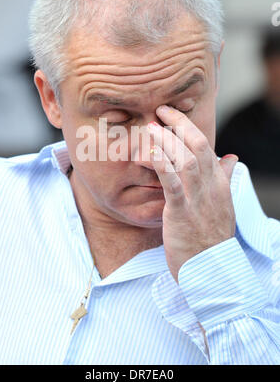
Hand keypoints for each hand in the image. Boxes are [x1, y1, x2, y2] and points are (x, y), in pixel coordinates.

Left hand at [146, 104, 237, 282]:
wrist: (211, 270)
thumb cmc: (212, 237)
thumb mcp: (223, 203)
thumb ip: (225, 178)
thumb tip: (230, 157)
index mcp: (218, 183)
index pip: (206, 147)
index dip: (188, 127)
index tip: (172, 115)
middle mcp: (210, 186)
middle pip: (198, 146)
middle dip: (179, 125)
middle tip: (160, 110)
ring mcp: (197, 199)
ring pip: (185, 160)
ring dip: (167, 141)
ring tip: (151, 126)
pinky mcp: (181, 212)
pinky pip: (173, 184)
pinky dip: (162, 166)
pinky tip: (151, 153)